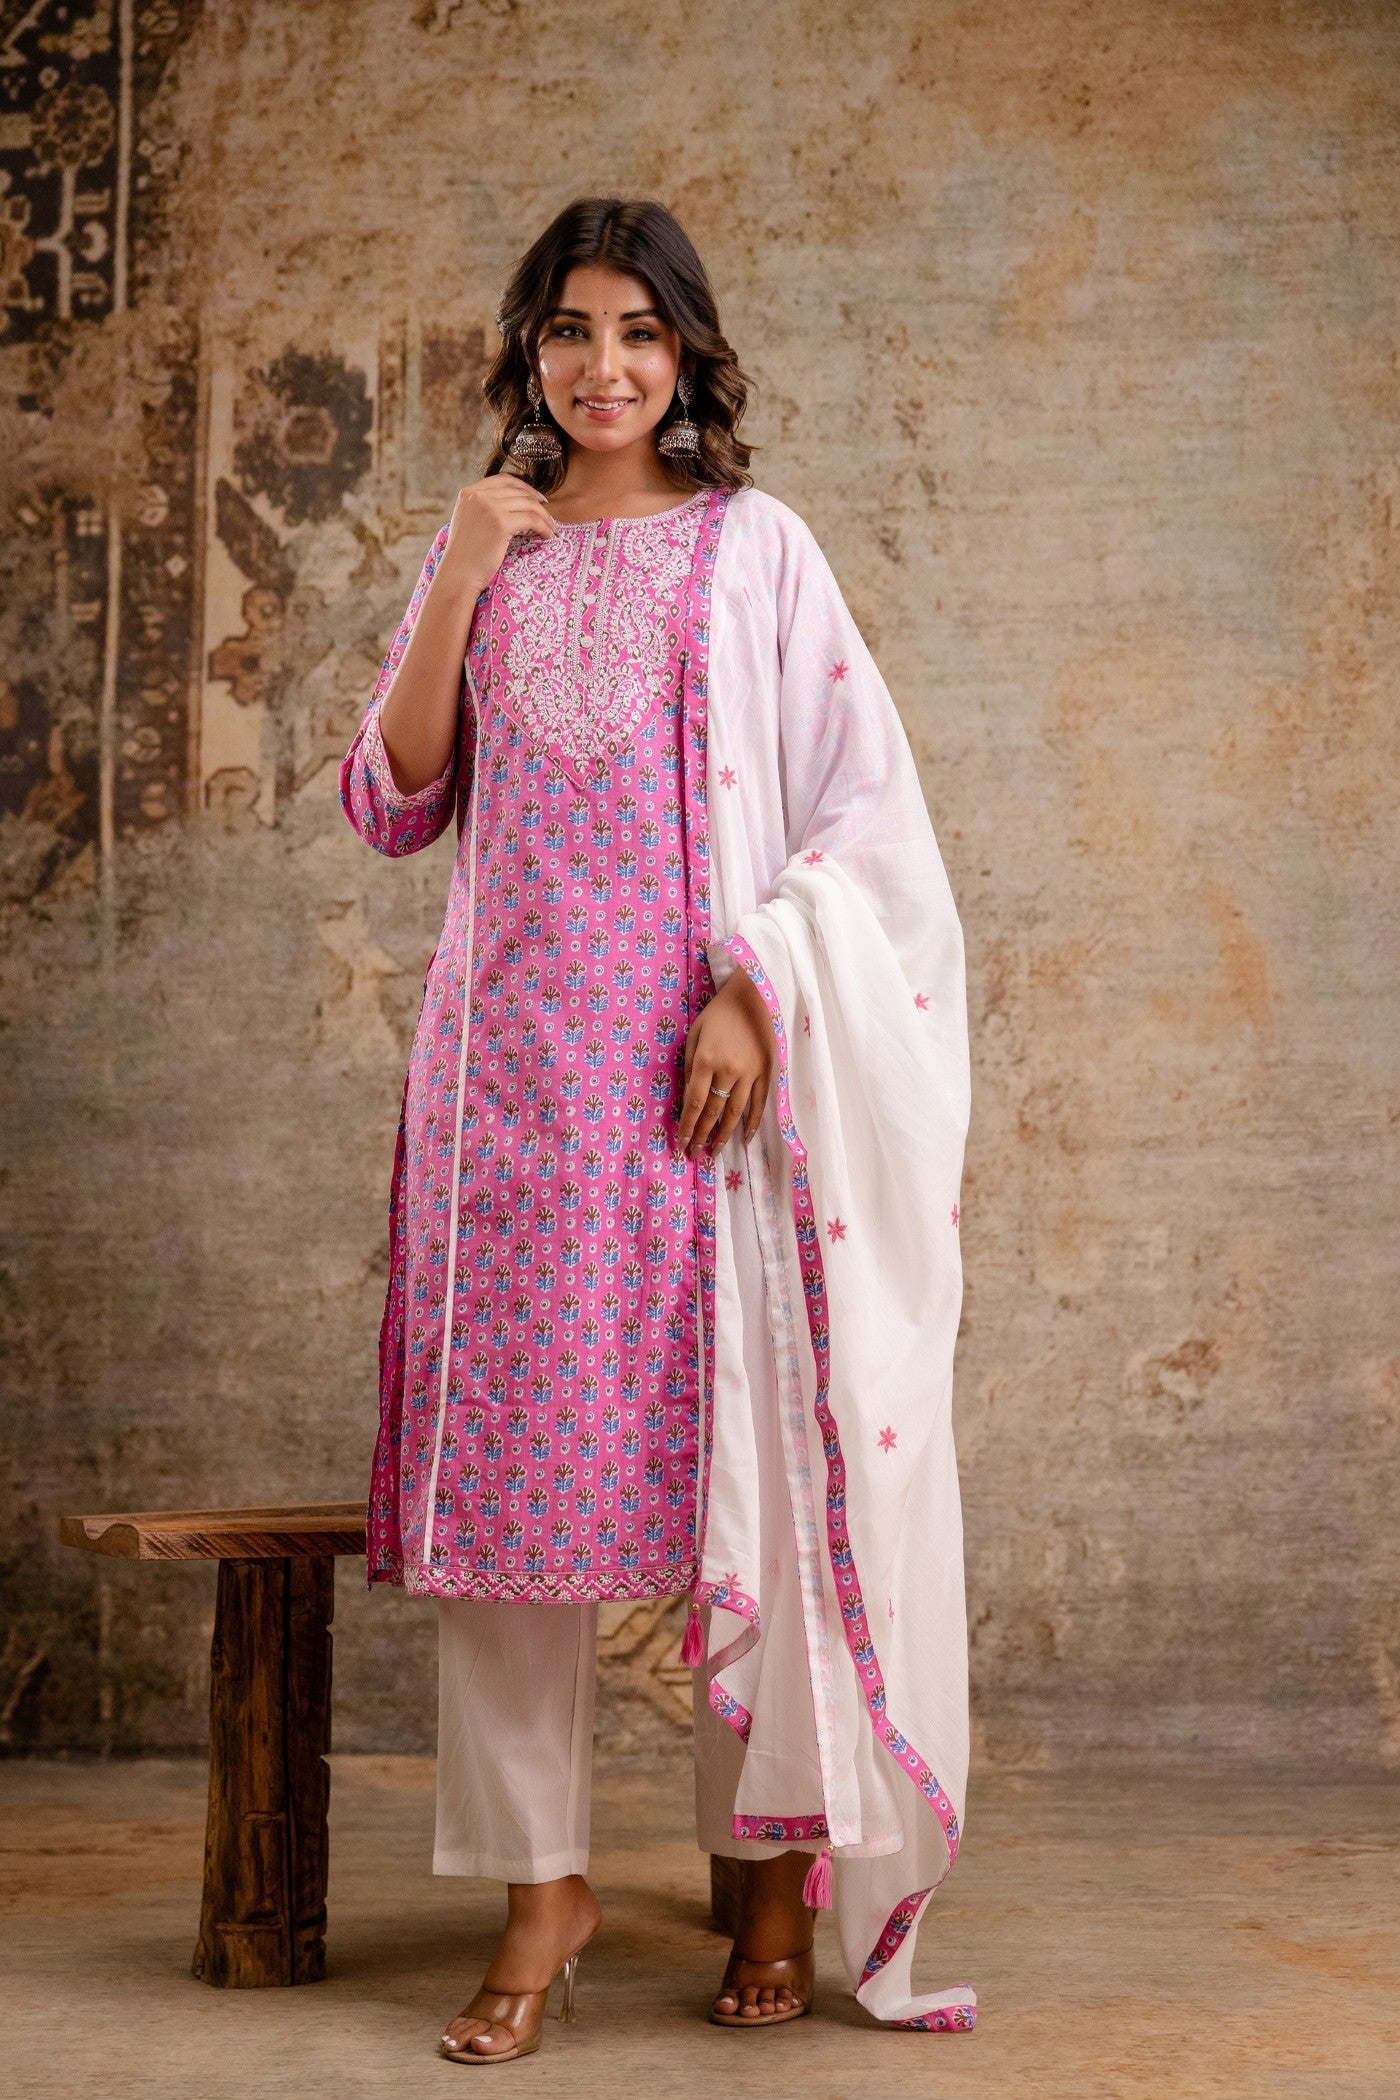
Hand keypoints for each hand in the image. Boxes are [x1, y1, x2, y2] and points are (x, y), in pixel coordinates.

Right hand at [436, 473, 556, 599]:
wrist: (458, 574)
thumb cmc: (465, 555)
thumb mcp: (469, 521)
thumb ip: (483, 507)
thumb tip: (511, 504)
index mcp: (469, 492)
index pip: (503, 480)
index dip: (524, 487)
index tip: (537, 498)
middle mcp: (478, 495)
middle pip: (518, 491)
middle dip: (537, 502)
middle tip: (549, 516)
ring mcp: (490, 508)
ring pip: (528, 504)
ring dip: (544, 516)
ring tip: (551, 528)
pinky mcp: (501, 523)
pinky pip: (532, 519)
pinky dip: (544, 527)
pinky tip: (548, 535)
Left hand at [677, 969, 775, 1158]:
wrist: (751, 997)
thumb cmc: (717, 1014)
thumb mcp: (695, 1035)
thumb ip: (690, 1067)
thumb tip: (690, 1098)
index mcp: (706, 1060)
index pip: (695, 1103)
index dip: (687, 1126)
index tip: (681, 1143)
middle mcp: (728, 1070)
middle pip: (713, 1111)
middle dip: (702, 1135)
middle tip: (694, 1153)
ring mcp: (749, 1073)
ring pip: (735, 1112)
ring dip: (724, 1135)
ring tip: (715, 1151)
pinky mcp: (765, 1072)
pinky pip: (758, 1102)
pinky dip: (752, 1122)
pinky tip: (745, 1137)